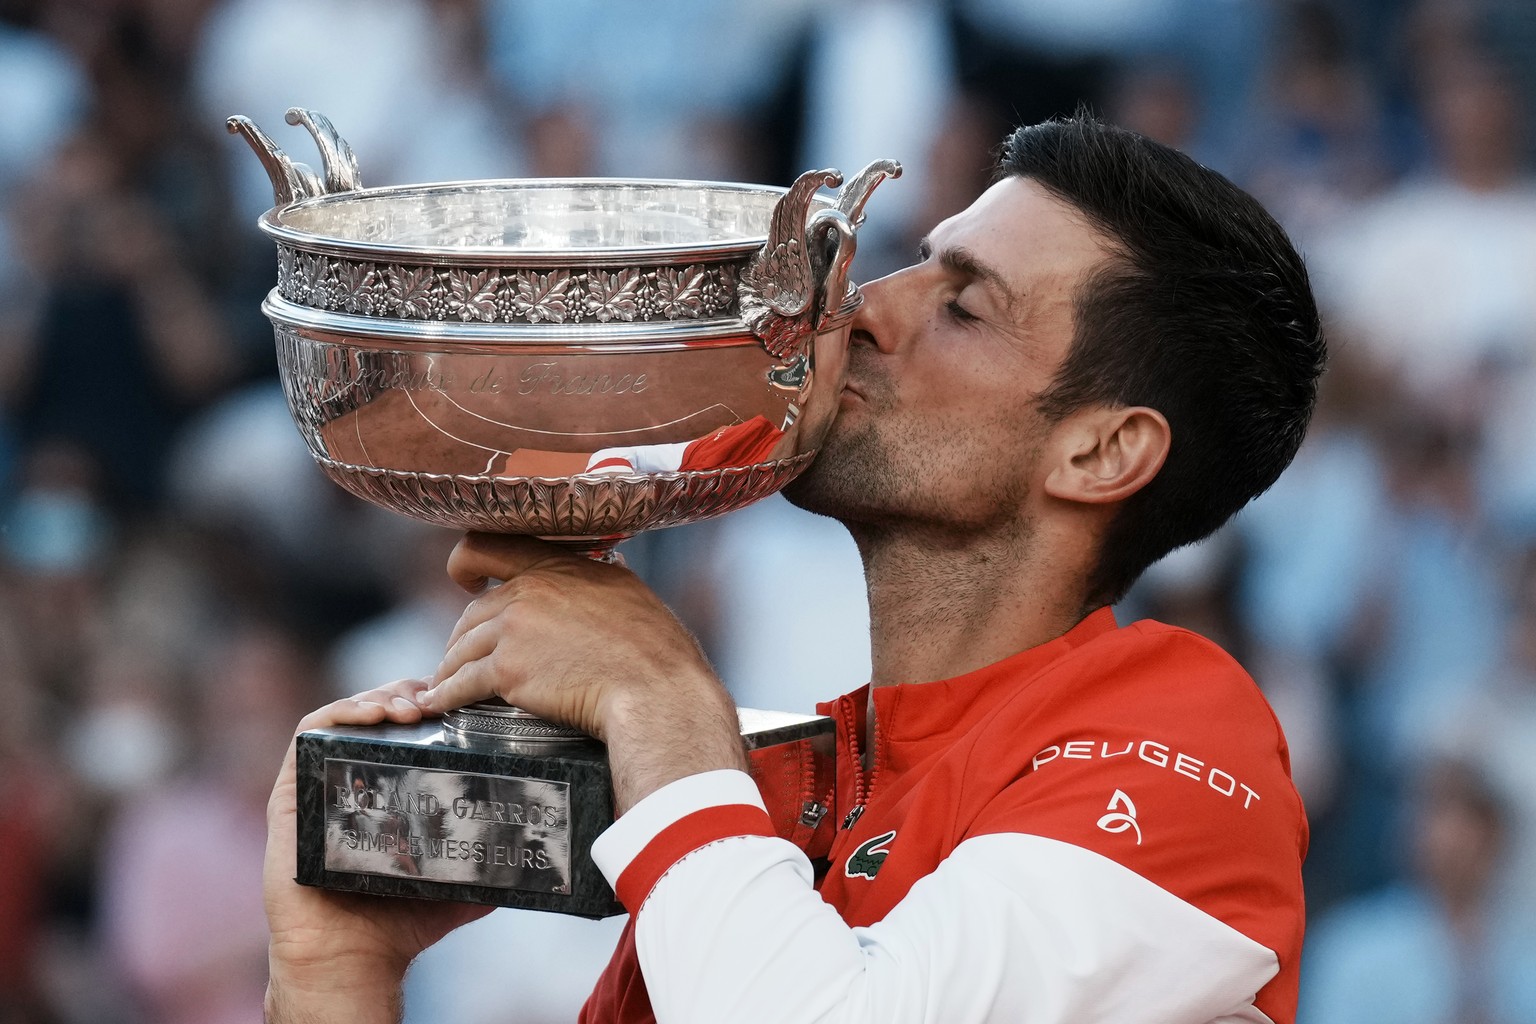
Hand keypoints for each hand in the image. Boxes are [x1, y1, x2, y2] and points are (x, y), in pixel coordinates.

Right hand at [264, 678, 490, 1023]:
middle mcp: (352, 779)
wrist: (353, 958)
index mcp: (388, 789)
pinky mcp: (289, 792)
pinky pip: (308, 735)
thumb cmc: (401, 921)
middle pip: (378, 711)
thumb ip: (493, 856)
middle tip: (440, 696)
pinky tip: (373, 714)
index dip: (433, 703)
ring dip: (380, 697)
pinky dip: (340, 713)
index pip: (408, 727)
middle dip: (411, 693)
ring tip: (413, 705)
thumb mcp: (461, 877)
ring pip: (345, 715)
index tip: (462, 698)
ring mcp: (319, 782)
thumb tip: (542, 840)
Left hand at [425, 534, 745, 812]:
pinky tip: (438, 705)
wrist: (655, 691)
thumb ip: (603, 577)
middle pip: (472, 611)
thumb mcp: (630, 591)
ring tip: (445, 686)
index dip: (466, 563)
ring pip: (462, 648)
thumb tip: (609, 566)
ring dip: (451, 669)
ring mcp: (514, 630)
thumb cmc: (656, 649)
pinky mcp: (507, 671)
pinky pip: (462, 683)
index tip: (465, 580)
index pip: (490, 545)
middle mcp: (529, 591)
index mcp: (558, 567)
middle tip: (462, 657)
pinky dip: (445, 695)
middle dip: (463, 637)